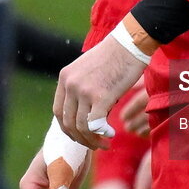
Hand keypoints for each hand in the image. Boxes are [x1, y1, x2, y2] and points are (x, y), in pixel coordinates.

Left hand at [54, 23, 147, 148]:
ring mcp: (84, 91)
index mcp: (65, 77)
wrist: (130, 43)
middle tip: (92, 144)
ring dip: (91, 141)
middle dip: (79, 138)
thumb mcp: (87, 68)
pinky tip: (111, 135)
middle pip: (67, 122)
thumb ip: (80, 88)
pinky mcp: (101, 96)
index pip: (58, 111)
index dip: (67, 128)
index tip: (78, 135)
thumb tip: (84, 116)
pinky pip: (95, 125)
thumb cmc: (114, 56)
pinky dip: (101, 135)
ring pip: (81, 127)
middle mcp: (71, 84)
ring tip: (104, 144)